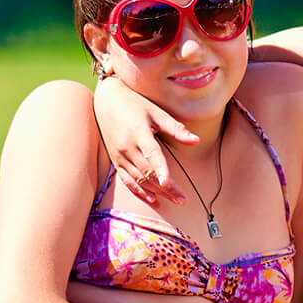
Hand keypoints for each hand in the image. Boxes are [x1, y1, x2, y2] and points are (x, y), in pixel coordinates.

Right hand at [92, 75, 195, 204]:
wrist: (107, 102)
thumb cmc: (135, 104)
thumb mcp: (157, 113)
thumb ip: (176, 129)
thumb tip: (196, 141)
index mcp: (139, 133)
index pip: (151, 154)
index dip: (160, 169)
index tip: (168, 183)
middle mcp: (127, 147)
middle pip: (148, 172)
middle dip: (166, 188)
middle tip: (183, 199)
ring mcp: (120, 156)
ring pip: (139, 179)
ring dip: (156, 192)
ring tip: (175, 200)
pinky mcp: (116, 161)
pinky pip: (127, 180)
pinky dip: (139, 191)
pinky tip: (152, 199)